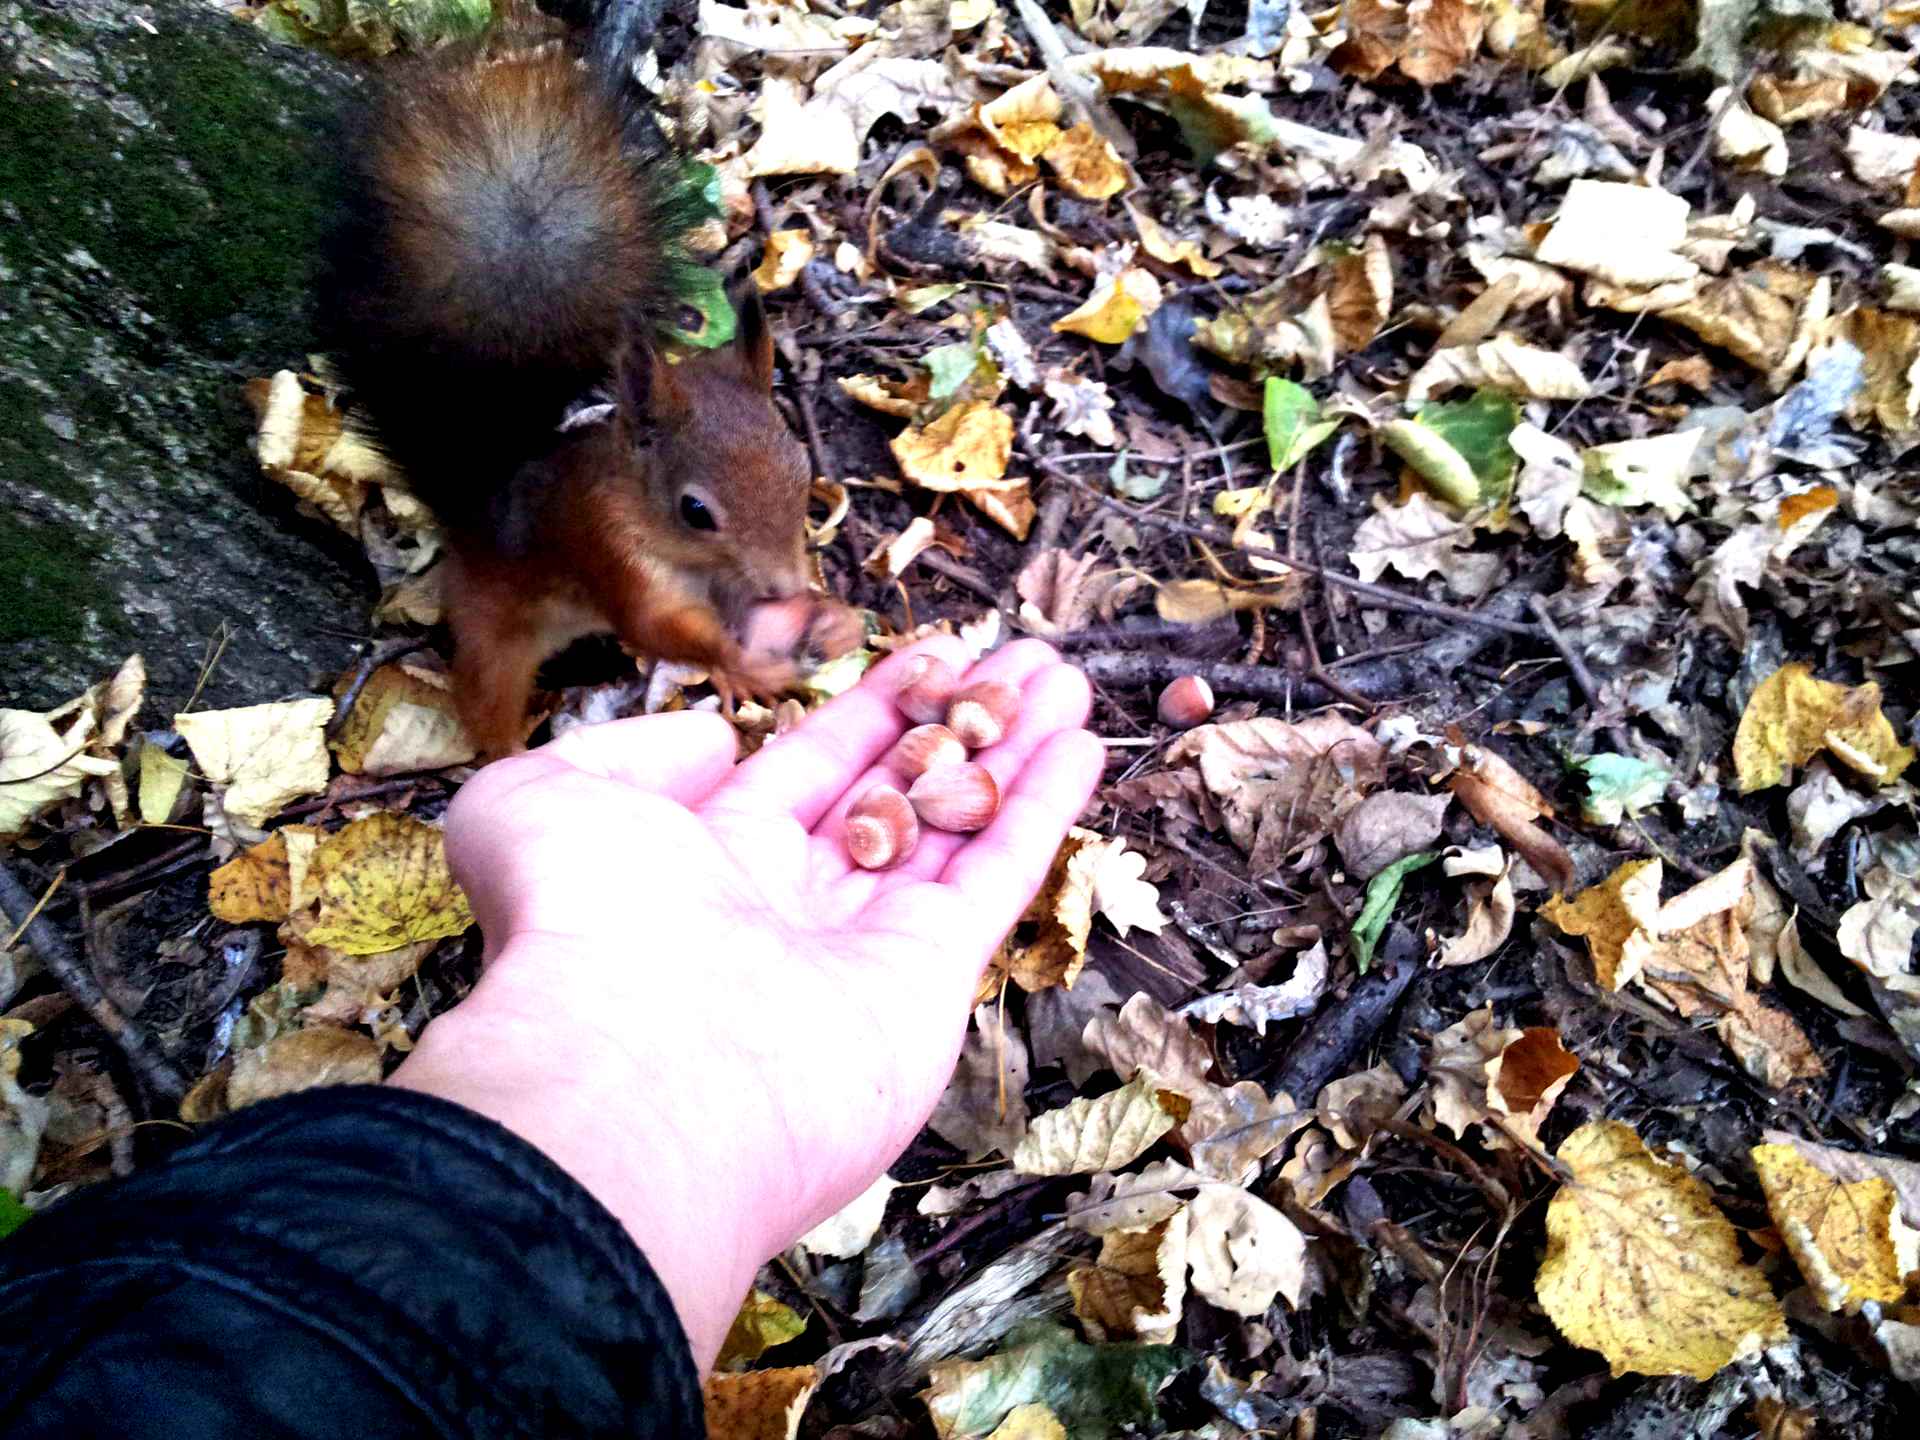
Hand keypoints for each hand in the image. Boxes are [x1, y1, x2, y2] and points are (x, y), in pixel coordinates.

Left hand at [391, 638, 1102, 1368]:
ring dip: (1012, 750)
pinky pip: (994, 878)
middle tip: (1020, 659)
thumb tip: (712, 742)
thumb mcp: (537, 803)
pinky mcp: (929, 984)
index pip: (806, 769)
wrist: (632, 1081)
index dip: (868, 710)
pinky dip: (1040, 811)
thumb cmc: (574, 935)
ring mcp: (865, 951)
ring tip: (1066, 681)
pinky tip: (1078, 744)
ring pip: (955, 826)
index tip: (927, 654)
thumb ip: (616, 753)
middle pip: (896, 792)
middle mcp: (791, 909)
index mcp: (705, 866)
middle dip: (958, 721)